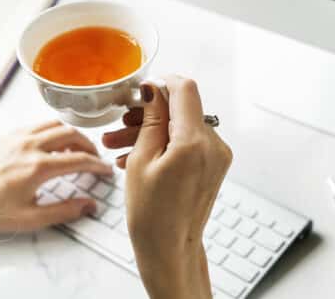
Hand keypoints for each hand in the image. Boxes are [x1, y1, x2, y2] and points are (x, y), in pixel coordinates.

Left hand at [0, 120, 112, 233]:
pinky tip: (52, 145)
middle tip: (94, 157)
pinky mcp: (9, 134)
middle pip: (72, 134)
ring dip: (72, 134)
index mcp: (37, 167)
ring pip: (56, 124)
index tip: (106, 170)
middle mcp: (30, 146)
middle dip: (88, 145)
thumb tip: (89, 205)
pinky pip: (39, 124)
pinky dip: (53, 130)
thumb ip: (63, 212)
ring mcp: (19, 136)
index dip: (98, 164)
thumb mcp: (29, 219)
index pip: (79, 159)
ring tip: (75, 149)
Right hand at [103, 76, 231, 298]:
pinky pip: (188, 141)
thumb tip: (154, 89)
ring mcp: (217, 154)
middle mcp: (213, 144)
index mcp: (195, 142)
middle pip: (181, 109)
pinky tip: (136, 155)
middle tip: (121, 122)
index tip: (143, 88)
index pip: (185, 89)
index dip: (163, 83)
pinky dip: (165, 143)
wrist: (169, 251)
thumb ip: (151, 118)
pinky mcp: (214, 163)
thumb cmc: (152, 215)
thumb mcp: (141, 159)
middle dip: (149, 112)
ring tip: (118, 144)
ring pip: (181, 125)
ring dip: (152, 130)